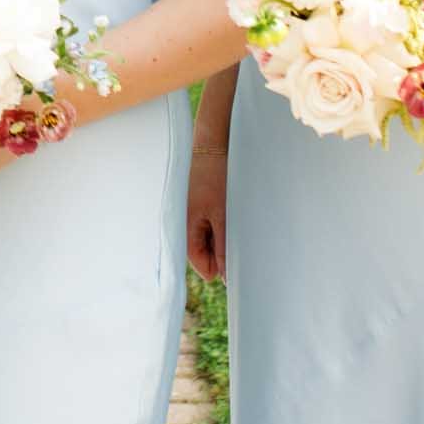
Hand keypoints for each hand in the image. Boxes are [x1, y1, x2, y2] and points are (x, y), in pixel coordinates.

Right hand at [186, 144, 228, 280]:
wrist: (212, 145)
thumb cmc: (215, 178)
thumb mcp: (223, 216)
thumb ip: (223, 248)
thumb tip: (225, 277)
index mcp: (184, 228)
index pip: (201, 264)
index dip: (220, 266)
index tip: (238, 258)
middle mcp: (185, 223)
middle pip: (205, 252)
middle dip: (222, 250)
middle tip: (238, 235)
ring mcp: (191, 213)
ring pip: (210, 239)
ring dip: (223, 236)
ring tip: (234, 219)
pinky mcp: (199, 205)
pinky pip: (210, 225)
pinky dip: (222, 224)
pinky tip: (231, 212)